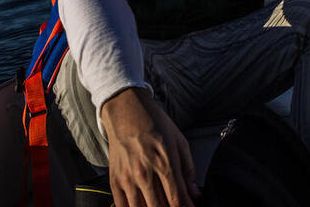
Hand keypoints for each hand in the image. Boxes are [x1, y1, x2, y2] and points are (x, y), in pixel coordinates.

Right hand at [101, 87, 198, 206]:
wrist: (128, 112)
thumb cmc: (156, 125)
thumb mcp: (180, 142)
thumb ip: (188, 170)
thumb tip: (194, 193)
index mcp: (164, 163)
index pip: (176, 198)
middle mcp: (145, 173)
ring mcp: (128, 178)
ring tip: (160, 206)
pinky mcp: (115, 180)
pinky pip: (122, 206)